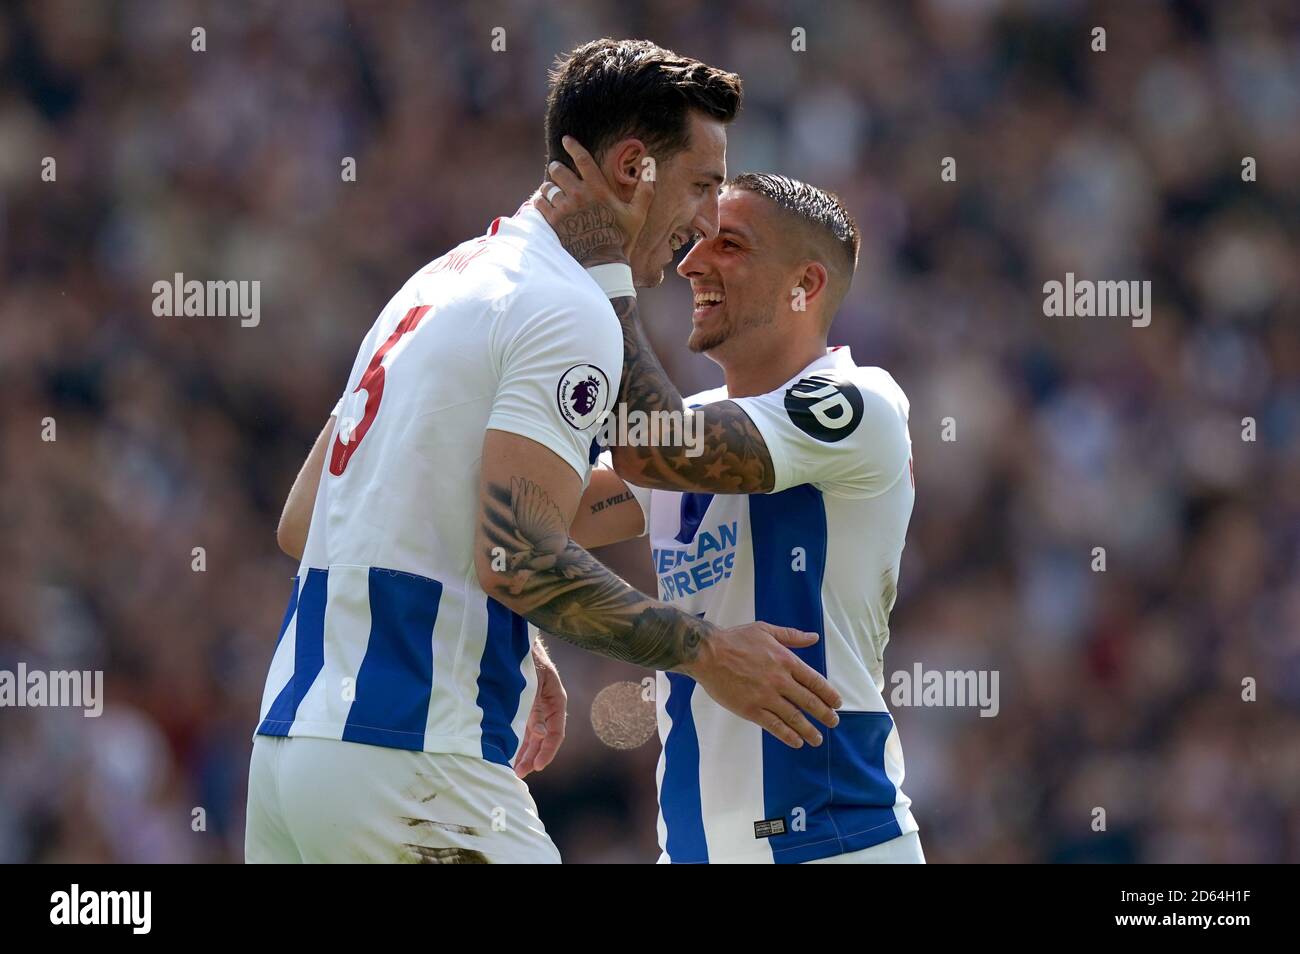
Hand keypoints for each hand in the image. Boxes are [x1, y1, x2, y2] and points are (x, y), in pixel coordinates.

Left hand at [515, 641, 566, 778]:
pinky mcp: (523, 705)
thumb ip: (536, 708)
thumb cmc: (526, 658)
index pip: (556, 733)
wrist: (513, 641)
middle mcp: (547, 707)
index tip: (537, 766)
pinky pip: (522, 727)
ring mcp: (535, 707)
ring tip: (514, 769)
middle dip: (532, 757)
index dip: (547, 751)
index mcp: (556, 700)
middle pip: (543, 738)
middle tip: (519, 774)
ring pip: (532, 735)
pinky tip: (509, 752)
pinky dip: (516, 740)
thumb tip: (540, 735)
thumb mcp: (534, 682)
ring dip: (524, 752)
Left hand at [535, 134, 654, 265]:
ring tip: (551, 190)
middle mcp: (578, 195)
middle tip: (557, 170)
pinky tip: (544, 203)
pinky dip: (540, 202)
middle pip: (559, 170)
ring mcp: (564, 209)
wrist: (603, 264)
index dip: (573, 146)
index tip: (566, 139)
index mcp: (598, 189)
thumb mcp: (638, 214)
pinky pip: (540, 204)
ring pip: (547, 187)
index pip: (582, 159)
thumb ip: (646, 189)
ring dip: (548, 187)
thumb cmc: (622, 239)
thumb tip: (651, 164)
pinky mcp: (553, 222)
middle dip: (557, 168)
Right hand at [678, 623, 841, 747]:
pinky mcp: (751, 710)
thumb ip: (791, 636)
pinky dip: (788, 736)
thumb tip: (813, 637)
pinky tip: (796, 742)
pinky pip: (774, 726)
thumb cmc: (735, 639)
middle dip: (825, 714)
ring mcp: (766, 697)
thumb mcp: (765, 630)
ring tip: (817, 738)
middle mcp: (780, 680)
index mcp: (785, 661)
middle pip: (809, 702)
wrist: (707, 653)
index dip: (829, 694)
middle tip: (833, 722)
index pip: (815, 681)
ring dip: (809, 730)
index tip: (837, 704)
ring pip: (795, 718)